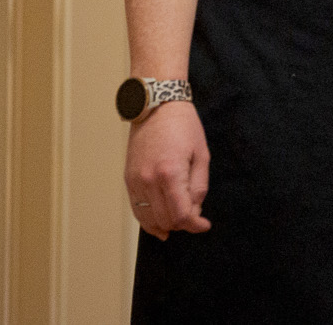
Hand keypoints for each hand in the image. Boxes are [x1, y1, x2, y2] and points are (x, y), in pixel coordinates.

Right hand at [124, 101, 211, 239]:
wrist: (157, 107)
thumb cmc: (183, 126)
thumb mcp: (202, 155)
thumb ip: (199, 187)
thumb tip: (195, 212)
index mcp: (170, 173)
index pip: (181, 214)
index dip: (195, 225)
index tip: (204, 226)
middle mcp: (149, 180)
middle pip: (165, 220)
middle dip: (183, 224)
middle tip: (195, 220)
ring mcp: (136, 181)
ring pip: (148, 219)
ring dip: (165, 225)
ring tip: (179, 224)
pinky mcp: (128, 179)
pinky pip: (136, 209)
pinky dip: (148, 219)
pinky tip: (159, 224)